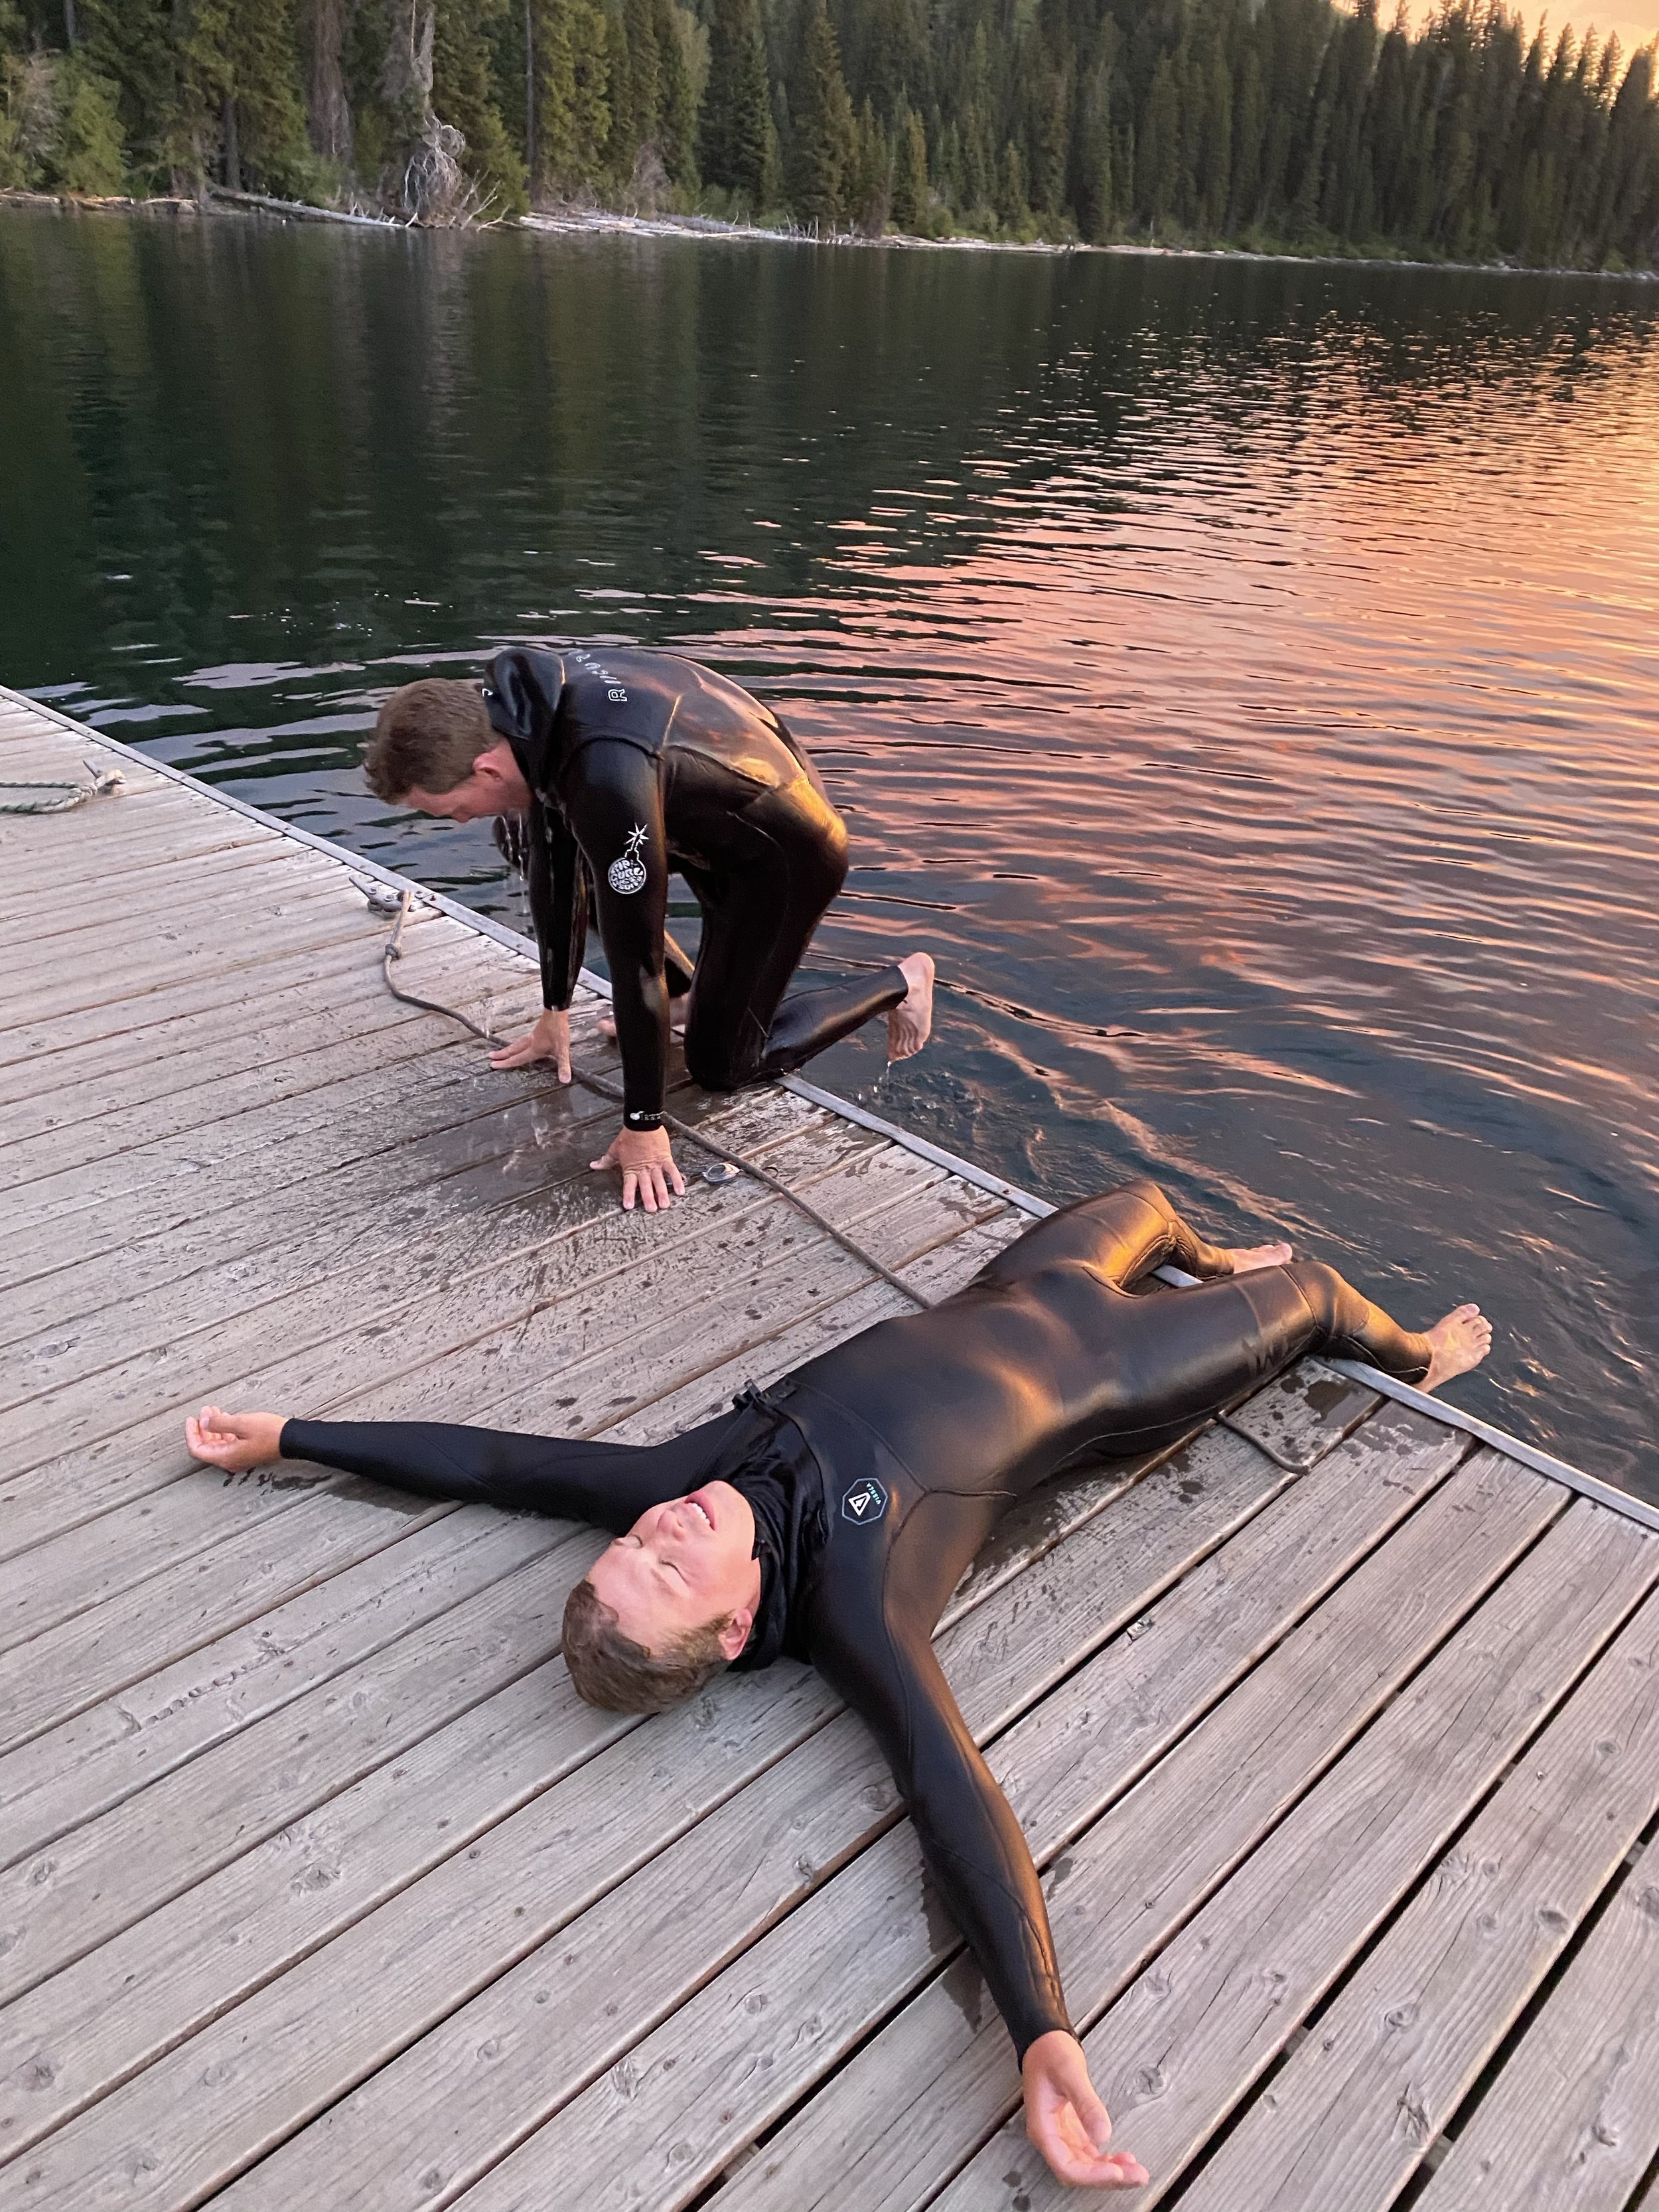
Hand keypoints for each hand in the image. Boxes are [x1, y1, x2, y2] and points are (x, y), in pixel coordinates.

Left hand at [185, 1406, 286, 1472]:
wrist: (292, 1439)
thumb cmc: (269, 1432)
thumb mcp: (242, 1423)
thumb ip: (219, 1423)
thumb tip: (202, 1421)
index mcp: (225, 1456)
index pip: (198, 1449)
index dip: (191, 1434)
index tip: (191, 1419)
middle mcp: (230, 1460)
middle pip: (207, 1447)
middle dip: (203, 1427)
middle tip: (204, 1410)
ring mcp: (238, 1457)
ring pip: (217, 1443)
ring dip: (213, 1427)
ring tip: (214, 1410)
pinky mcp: (246, 1452)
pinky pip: (228, 1442)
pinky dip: (223, 1430)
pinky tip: (226, 1417)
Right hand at [489, 1007, 570, 1080]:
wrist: (557, 1011)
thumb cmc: (559, 1030)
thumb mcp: (563, 1050)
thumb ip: (564, 1065)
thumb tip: (564, 1080)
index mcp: (534, 1049)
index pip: (517, 1058)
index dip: (505, 1063)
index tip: (493, 1065)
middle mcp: (531, 1042)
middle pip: (513, 1049)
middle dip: (501, 1054)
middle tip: (490, 1056)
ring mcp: (533, 1036)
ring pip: (517, 1043)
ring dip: (508, 1048)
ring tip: (501, 1051)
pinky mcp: (537, 1031)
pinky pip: (523, 1039)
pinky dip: (517, 1043)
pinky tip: (522, 1043)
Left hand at [590, 1124, 685, 1212]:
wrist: (642, 1123)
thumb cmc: (629, 1136)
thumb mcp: (615, 1149)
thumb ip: (606, 1160)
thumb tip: (593, 1165)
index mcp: (630, 1168)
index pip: (629, 1184)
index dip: (628, 1195)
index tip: (629, 1206)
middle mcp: (643, 1169)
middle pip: (646, 1186)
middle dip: (648, 1198)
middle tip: (651, 1209)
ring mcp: (655, 1164)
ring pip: (659, 1181)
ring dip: (662, 1193)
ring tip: (665, 1204)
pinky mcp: (665, 1158)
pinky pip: (672, 1171)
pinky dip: (677, 1180)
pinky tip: (681, 1190)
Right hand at [1021, 2032, 1147, 2190]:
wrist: (1045, 2041)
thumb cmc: (1050, 2052)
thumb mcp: (1069, 2072)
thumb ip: (1086, 2103)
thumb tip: (1103, 2136)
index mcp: (1043, 2127)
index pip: (1066, 2166)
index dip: (1092, 2175)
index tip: (1117, 2172)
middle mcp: (1051, 2137)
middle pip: (1078, 2171)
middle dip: (1107, 2178)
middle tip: (1137, 2176)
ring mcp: (1062, 2135)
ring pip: (1086, 2166)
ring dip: (1111, 2171)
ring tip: (1137, 2171)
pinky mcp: (1073, 2130)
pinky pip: (1090, 2154)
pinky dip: (1107, 2160)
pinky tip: (1125, 2159)